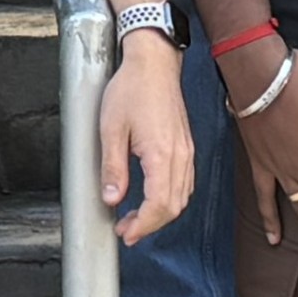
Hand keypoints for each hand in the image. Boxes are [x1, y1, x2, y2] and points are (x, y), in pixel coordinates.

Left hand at [94, 34, 196, 244]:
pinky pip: (185, 183)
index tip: (125, 233)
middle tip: (126, 231)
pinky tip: (153, 199)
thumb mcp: (111, 128)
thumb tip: (112, 199)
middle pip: (174, 207)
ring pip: (181, 198)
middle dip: (150, 225)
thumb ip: (112, 168)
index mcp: (162, 153)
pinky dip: (170, 199)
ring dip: (160, 215)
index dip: (143, 225)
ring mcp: (186, 152)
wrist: (153, 63)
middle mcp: (180, 156)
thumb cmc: (132, 88)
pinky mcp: (186, 147)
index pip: (159, 205)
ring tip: (136, 219)